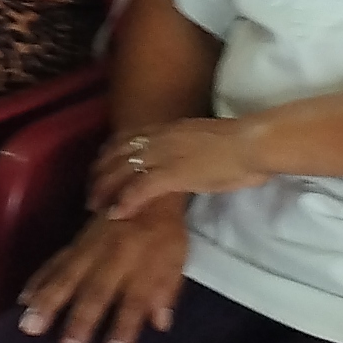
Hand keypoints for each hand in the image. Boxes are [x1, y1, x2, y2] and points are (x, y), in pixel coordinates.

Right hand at [12, 205, 188, 342]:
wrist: (141, 184)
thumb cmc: (164, 229)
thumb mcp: (177, 257)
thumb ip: (167, 290)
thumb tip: (160, 323)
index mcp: (145, 263)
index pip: (135, 299)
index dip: (125, 326)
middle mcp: (115, 257)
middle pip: (96, 291)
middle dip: (81, 321)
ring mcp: (90, 248)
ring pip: (67, 276)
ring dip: (48, 302)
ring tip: (30, 326)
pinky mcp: (75, 243)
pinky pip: (54, 262)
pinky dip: (37, 281)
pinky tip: (23, 300)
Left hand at [96, 114, 271, 217]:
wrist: (251, 144)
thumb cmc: (238, 146)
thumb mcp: (203, 142)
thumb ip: (188, 148)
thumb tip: (185, 158)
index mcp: (168, 129)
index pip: (126, 138)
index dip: (108, 154)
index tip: (99, 168)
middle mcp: (159, 138)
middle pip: (116, 154)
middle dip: (99, 173)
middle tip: (90, 192)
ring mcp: (164, 155)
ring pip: (121, 170)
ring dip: (104, 189)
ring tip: (94, 206)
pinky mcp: (173, 174)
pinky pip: (139, 188)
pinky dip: (124, 201)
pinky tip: (115, 214)